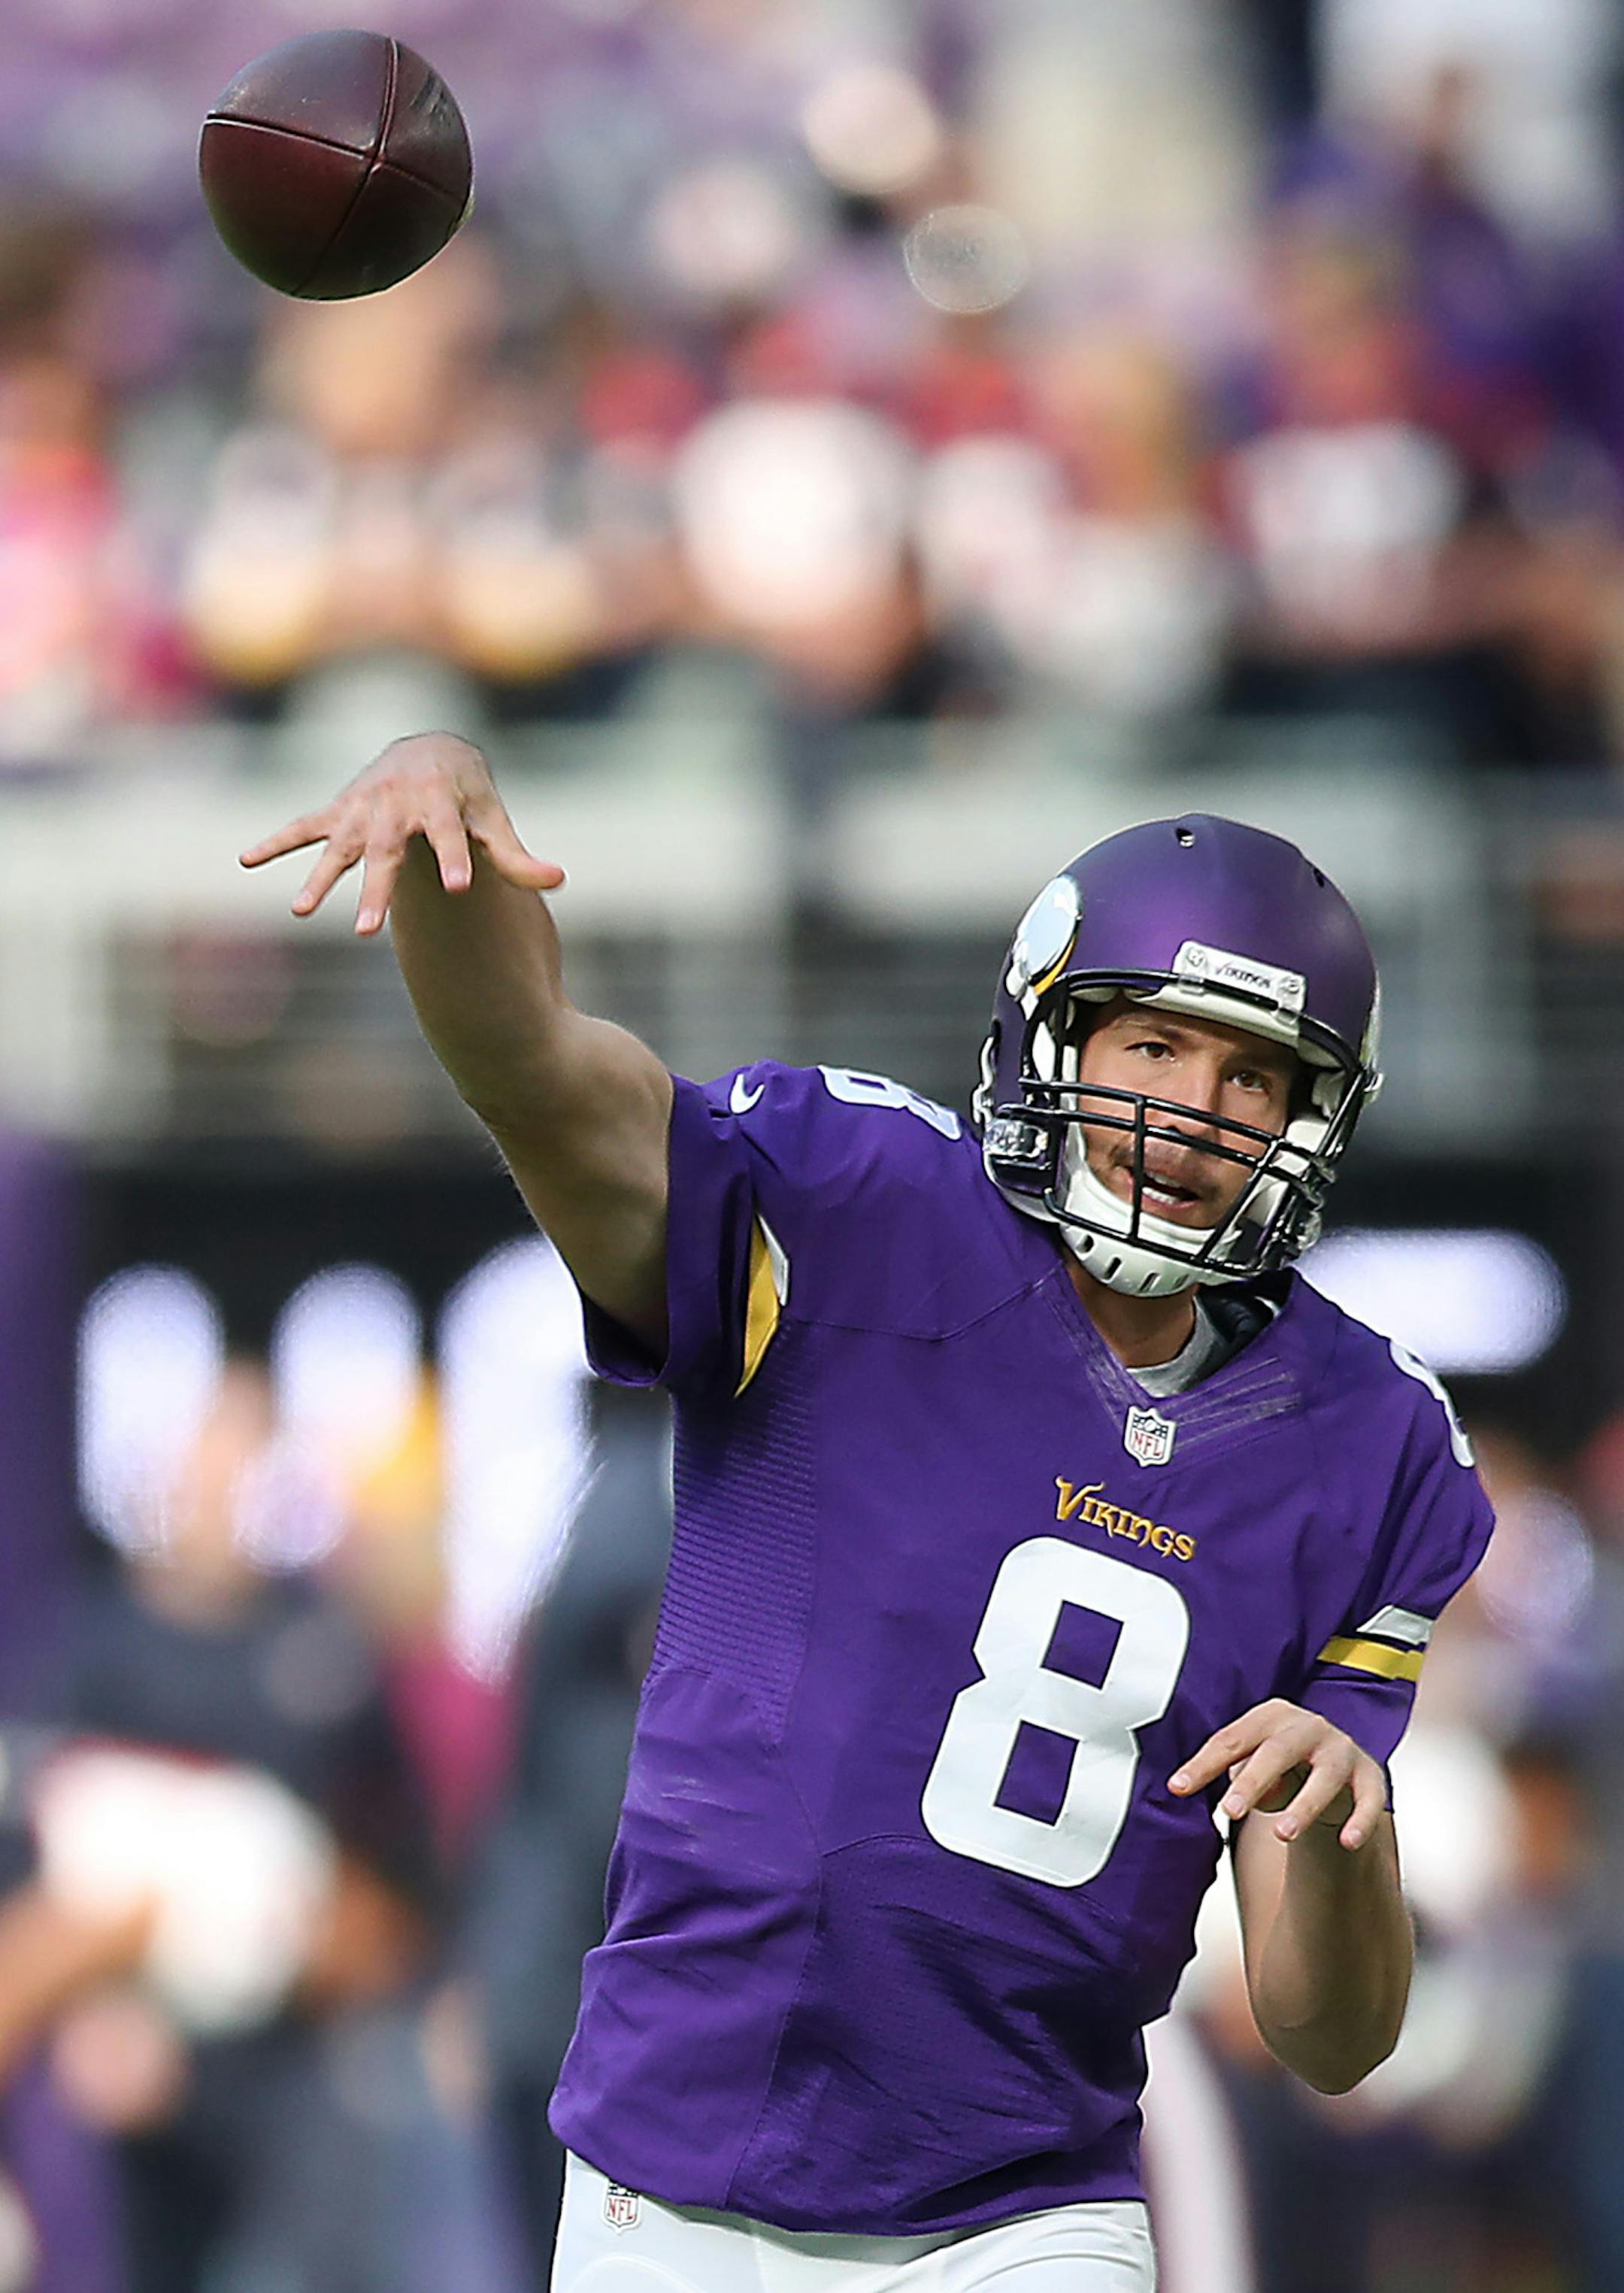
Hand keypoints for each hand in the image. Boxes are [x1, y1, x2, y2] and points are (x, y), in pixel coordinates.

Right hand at [239, 731, 564, 935]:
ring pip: (338, 845)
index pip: (450, 835)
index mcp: (441, 805)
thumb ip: (517, 856)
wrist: (431, 751)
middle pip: (385, 852)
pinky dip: (275, 841)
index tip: (460, 887)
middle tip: (365, 932)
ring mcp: (364, 808)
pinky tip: (245, 859)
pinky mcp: (340, 810)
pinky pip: (303, 826)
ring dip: (319, 878)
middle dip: (375, 890)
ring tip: (299, 912)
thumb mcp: (494, 820)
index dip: (455, 858)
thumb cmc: (469, 796)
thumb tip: (558, 880)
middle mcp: (398, 806)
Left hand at [1168, 1699, 1385, 1850]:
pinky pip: (1370, 1799)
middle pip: (1277, 1752)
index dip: (1204, 1764)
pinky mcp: (1371, 1777)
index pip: (1233, 1739)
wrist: (1335, 1769)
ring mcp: (1342, 1750)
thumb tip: (1185, 1787)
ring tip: (1281, 1834)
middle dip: (1252, 1781)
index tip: (1178, 1788)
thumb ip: (1230, 1773)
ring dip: (1304, 1806)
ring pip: (1325, 1776)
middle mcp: (1309, 1726)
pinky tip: (1347, 1842)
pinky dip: (1361, 1821)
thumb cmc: (1281, 1765)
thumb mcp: (1253, 1763)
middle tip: (1229, 1810)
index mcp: (1271, 1716)